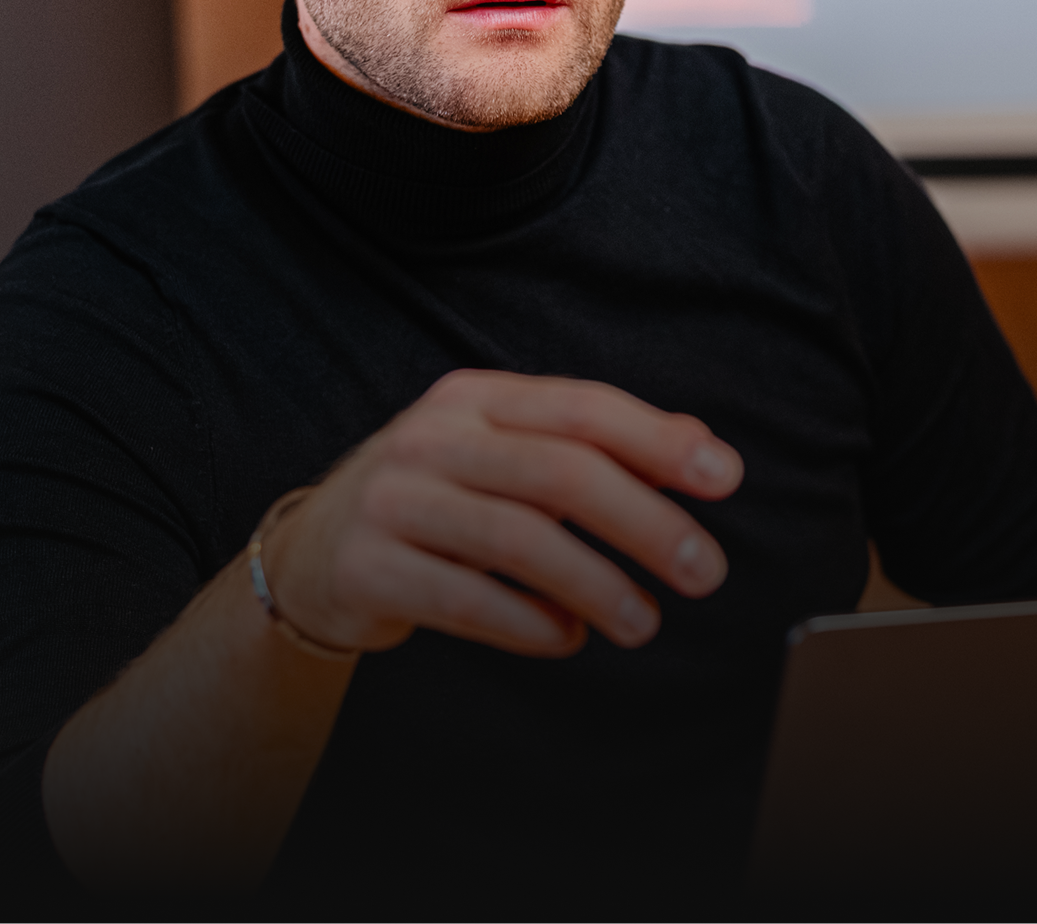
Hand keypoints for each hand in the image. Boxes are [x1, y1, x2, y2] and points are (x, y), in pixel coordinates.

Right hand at [256, 370, 740, 657]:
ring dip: (596, 585)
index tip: (724, 480)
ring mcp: (393, 500)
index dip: (659, 441)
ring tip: (641, 622)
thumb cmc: (437, 501)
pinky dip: (529, 624)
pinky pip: (466, 598)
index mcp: (476, 399)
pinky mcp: (366, 566)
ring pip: (518, 539)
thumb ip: (594, 447)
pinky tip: (566, 637)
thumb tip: (704, 450)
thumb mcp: (505, 455)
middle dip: (645, 522)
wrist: (312, 555)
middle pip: (560, 472)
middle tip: (703, 570)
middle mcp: (432, 438)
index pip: (583, 408)